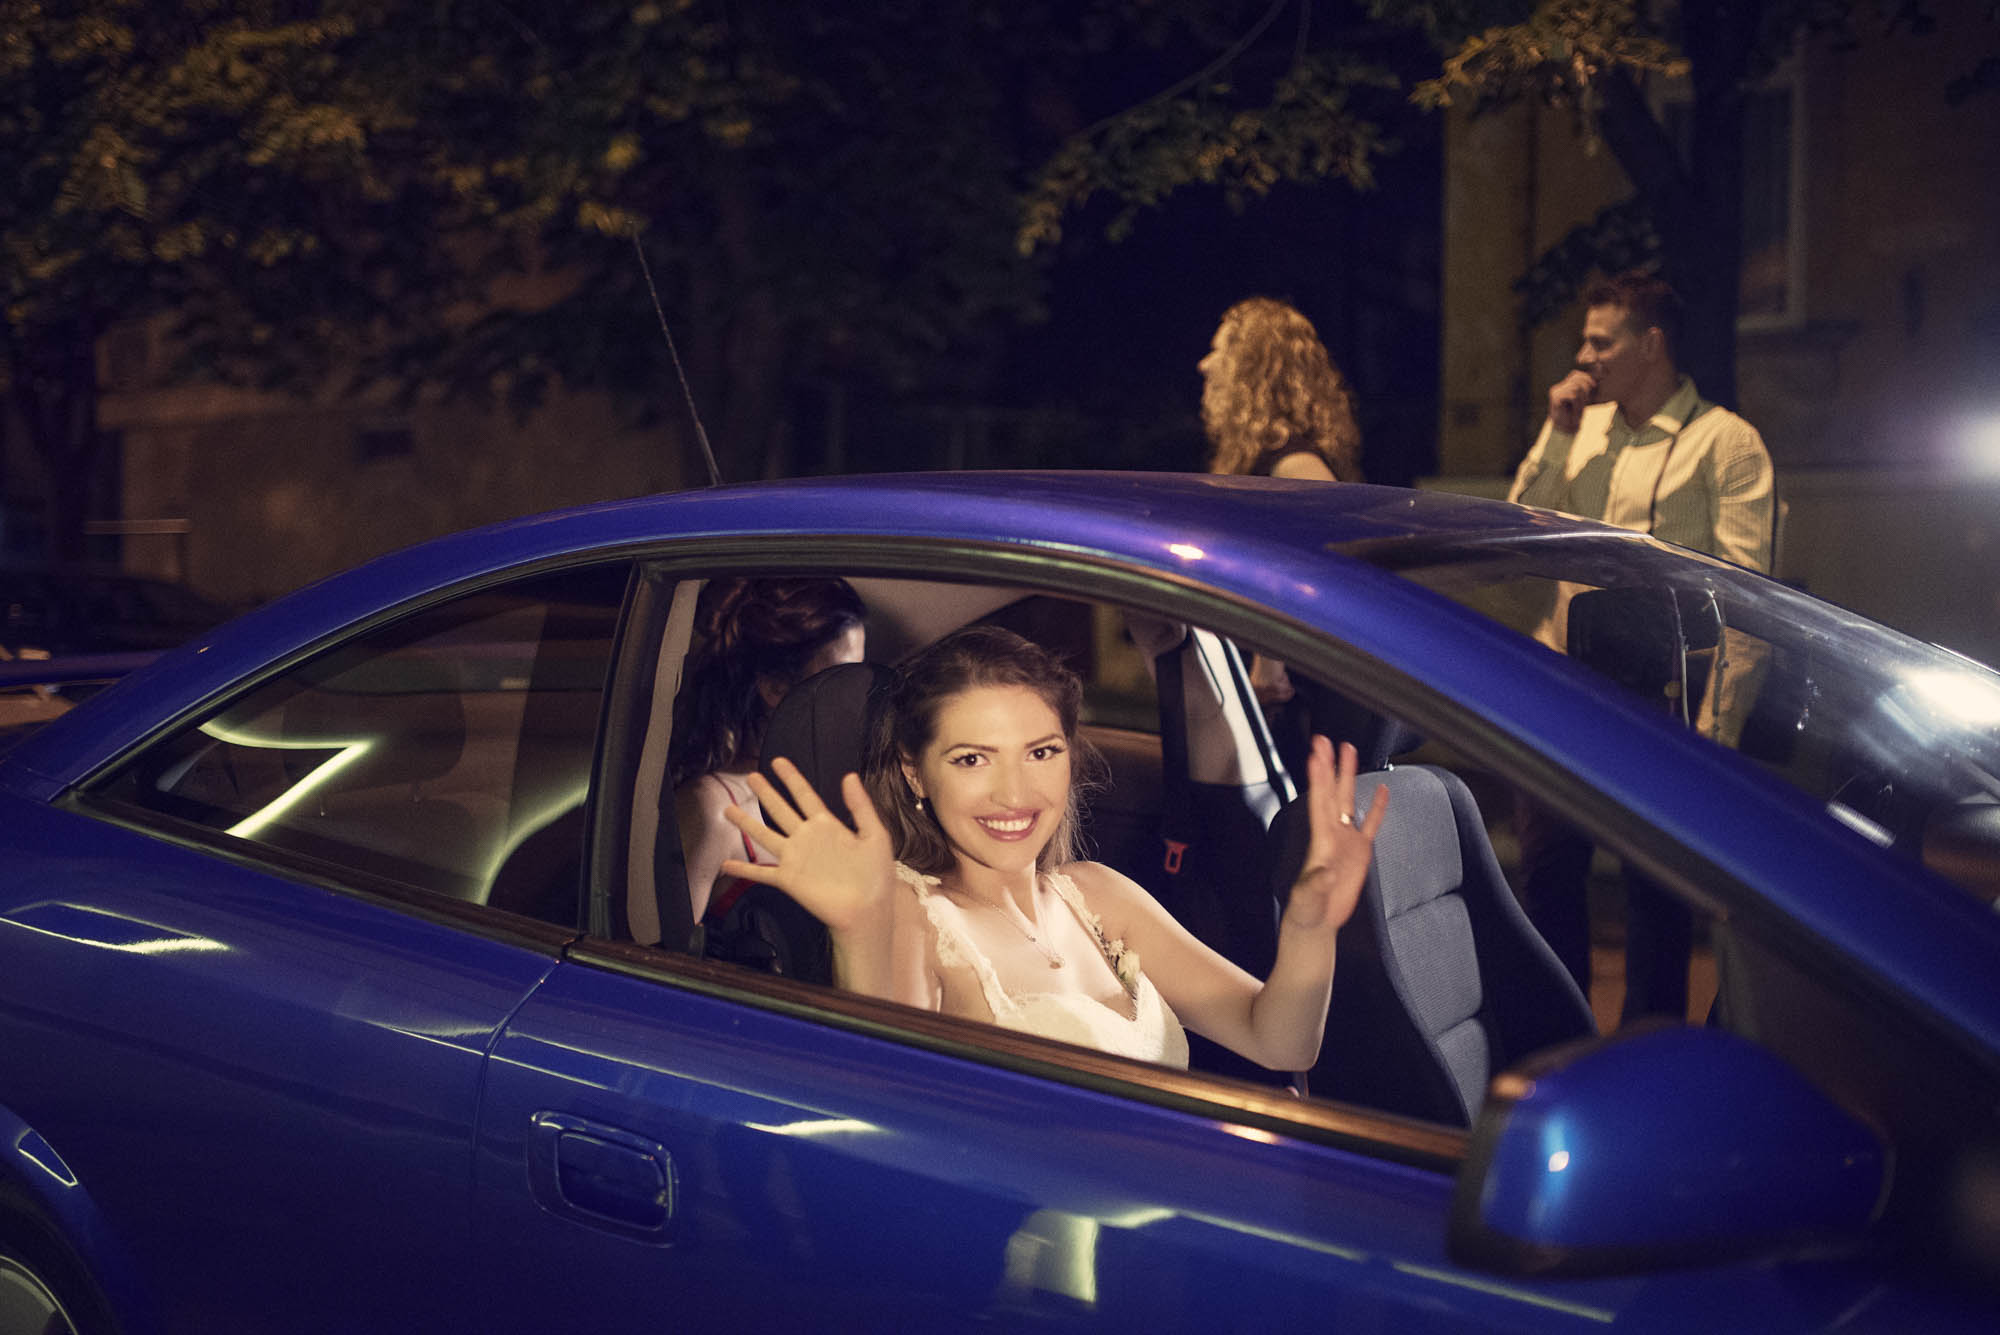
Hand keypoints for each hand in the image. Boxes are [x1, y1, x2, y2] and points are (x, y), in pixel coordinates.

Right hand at [719, 757, 895, 933]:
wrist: (867, 909)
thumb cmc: (876, 875)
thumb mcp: (875, 834)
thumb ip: (861, 806)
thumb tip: (849, 775)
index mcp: (827, 825)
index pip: (805, 795)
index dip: (791, 778)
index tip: (778, 762)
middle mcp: (807, 838)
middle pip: (780, 810)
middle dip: (766, 793)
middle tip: (750, 776)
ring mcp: (795, 858)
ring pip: (765, 835)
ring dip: (747, 823)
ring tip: (729, 809)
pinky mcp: (788, 879)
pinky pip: (761, 873)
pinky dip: (743, 869)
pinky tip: (726, 864)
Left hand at [1284, 737, 1386, 931]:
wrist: (1317, 921)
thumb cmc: (1307, 909)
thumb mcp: (1308, 897)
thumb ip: (1316, 884)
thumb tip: (1325, 872)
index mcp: (1320, 840)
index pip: (1319, 802)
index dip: (1318, 778)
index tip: (1316, 755)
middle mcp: (1332, 833)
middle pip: (1331, 791)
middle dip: (1330, 765)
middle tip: (1327, 740)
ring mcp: (1346, 840)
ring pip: (1349, 800)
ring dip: (1348, 775)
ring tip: (1349, 750)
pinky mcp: (1360, 852)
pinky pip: (1371, 824)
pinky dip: (1378, 808)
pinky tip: (1384, 791)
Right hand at [1547, 370, 1597, 432]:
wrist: (1564, 434)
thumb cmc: (1574, 418)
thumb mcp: (1583, 400)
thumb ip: (1586, 389)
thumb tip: (1599, 375)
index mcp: (1563, 387)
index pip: (1576, 375)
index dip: (1587, 379)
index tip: (1594, 387)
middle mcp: (1557, 388)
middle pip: (1576, 377)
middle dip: (1586, 388)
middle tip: (1586, 402)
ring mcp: (1555, 392)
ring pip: (1577, 387)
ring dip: (1582, 399)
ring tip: (1579, 410)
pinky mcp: (1556, 398)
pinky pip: (1574, 395)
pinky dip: (1578, 404)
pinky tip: (1576, 413)